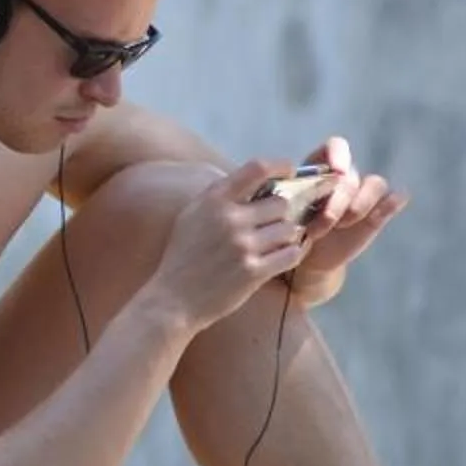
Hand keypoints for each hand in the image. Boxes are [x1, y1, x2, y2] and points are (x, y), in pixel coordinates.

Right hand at [145, 159, 309, 330]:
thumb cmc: (183, 256)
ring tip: (277, 242)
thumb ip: (219, 197)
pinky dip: (293, 253)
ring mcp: (243, 246)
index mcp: (213, 200)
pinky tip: (284, 255)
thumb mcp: (191, 216)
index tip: (289, 172)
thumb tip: (254, 180)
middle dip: (283, 211)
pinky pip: (291, 254)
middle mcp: (229, 219)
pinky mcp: (253, 272)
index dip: (281, 166)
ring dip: (288, 235)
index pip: (257, 168)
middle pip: (281, 202)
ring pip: (290, 229)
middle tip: (278, 220)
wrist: (172, 299)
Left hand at [286, 135, 407, 306]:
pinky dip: (392, 202)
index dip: (339, 155)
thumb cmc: (289, 228)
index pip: (336, 147)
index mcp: (321, 168)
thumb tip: (277, 183)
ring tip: (340, 225)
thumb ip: (283, 195)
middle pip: (351, 175)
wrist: (305, 258)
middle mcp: (345, 177)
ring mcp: (363, 195)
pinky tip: (386, 207)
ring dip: (359, 204)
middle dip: (338, 199)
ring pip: (375, 184)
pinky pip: (391, 199)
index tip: (335, 171)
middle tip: (321, 224)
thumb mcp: (280, 209)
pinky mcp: (377, 213)